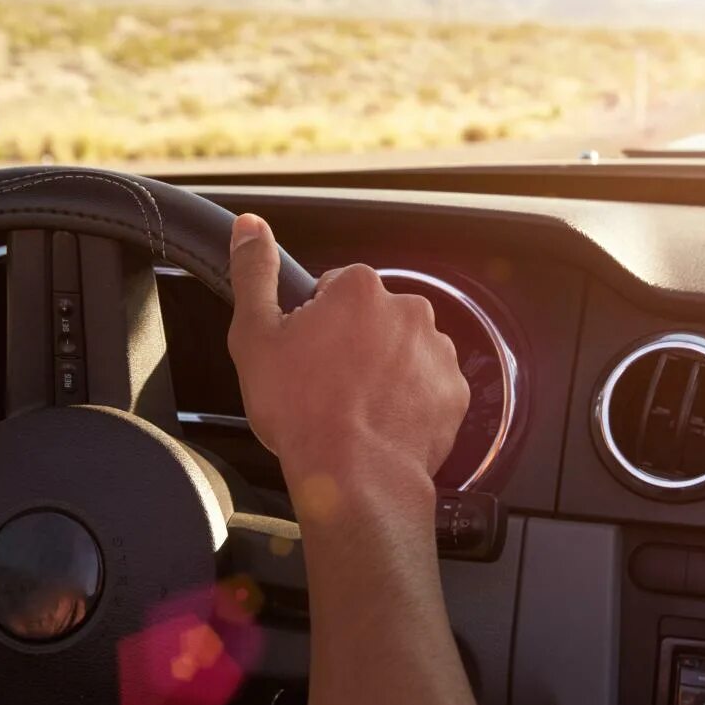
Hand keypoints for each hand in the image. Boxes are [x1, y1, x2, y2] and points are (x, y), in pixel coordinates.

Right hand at [225, 213, 469, 531]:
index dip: (314, 324)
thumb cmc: (303, 412)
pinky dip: (409, 399)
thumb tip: (250, 227)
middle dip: (352, 345)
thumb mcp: (255, 337)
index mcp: (359, 290)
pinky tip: (382, 422)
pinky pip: (428, 385)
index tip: (305, 356)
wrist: (355, 477)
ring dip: (383, 371)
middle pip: (372, 318)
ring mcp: (437, 350)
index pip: (334, 290)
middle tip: (326, 387)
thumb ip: (254, 274)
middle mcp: (407, 310)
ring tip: (354, 410)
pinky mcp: (454, 390)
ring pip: (402, 350)